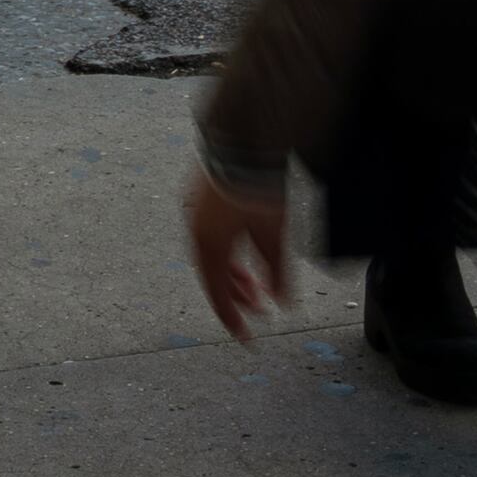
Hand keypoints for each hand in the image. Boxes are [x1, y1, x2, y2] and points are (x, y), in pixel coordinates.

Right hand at [184, 169, 293, 342]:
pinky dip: (230, 249)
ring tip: (256, 279)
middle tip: (259, 306)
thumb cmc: (256, 182)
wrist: (246, 139)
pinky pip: (213, 233)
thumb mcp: (275, 232)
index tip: (245, 337)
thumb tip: (281, 301)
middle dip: (238, 293)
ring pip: (214, 253)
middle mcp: (195, 228)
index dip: (233, 319)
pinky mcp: (203, 193)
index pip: (218, 294)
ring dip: (235, 271)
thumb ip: (278, 270)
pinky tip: (245, 247)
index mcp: (207, 243)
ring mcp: (196, 209)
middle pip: (214, 274)